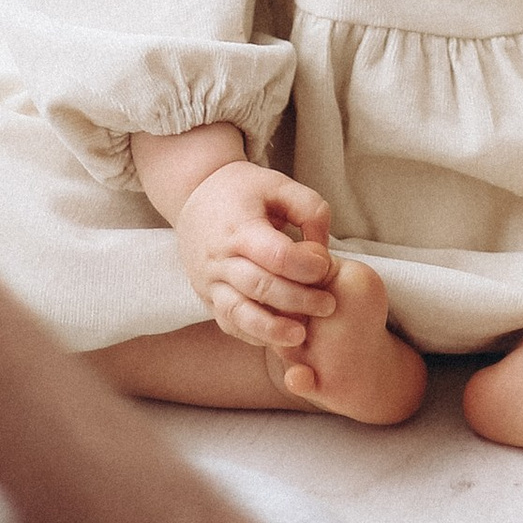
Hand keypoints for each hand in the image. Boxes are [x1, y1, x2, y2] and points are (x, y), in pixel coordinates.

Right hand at [167, 159, 338, 353]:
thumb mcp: (279, 184)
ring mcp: (210, 281)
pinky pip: (229, 323)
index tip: (326, 265)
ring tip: (301, 336)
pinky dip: (254, 334)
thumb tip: (322, 251)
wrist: (194, 195)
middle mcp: (220, 257)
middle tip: (329, 305)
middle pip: (260, 286)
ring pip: (239, 313)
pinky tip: (278, 338)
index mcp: (240, 226)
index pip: (275, 255)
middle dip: (298, 300)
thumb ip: (309, 210)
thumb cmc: (244, 191)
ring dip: (272, 329)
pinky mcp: (208, 297)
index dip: (305, 265)